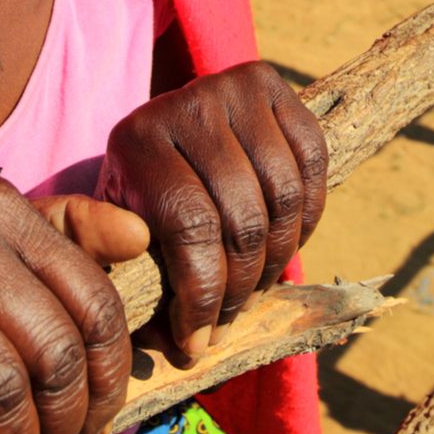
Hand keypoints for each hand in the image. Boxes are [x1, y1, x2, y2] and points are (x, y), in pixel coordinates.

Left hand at [99, 61, 326, 365]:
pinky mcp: (271, 83)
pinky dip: (307, 215)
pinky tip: (283, 242)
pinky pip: (312, 162)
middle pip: (243, 218)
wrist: (159, 124)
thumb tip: (179, 350)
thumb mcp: (120, 228)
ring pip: (284, 196)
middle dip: (242, 289)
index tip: (198, 342)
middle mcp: (184, 104)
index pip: (191, 229)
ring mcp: (231, 87)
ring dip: (279, 259)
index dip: (205, 297)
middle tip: (230, 322)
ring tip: (256, 288)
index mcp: (136, 141)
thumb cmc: (139, 196)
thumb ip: (137, 278)